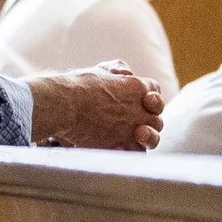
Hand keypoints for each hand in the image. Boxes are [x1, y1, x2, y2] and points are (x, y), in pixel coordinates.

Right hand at [29, 61, 164, 152]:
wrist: (64, 104)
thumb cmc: (77, 85)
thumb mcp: (99, 70)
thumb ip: (116, 69)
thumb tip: (127, 73)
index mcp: (137, 86)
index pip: (155, 91)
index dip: (149, 96)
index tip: (140, 98)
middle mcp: (140, 108)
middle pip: (156, 117)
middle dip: (148, 119)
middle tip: (134, 121)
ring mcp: (133, 127)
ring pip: (153, 137)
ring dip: (147, 137)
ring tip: (136, 135)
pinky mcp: (122, 144)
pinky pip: (137, 152)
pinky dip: (131, 150)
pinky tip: (120, 146)